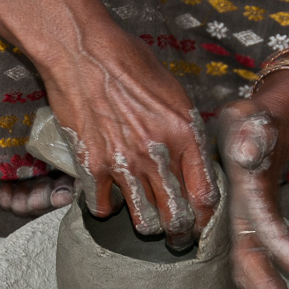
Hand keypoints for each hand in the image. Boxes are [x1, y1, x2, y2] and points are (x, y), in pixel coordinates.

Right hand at [36, 20, 218, 250]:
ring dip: (146, 225)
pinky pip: (102, 208)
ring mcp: (124, 163)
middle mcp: (157, 154)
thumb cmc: (130, 63)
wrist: (82, 51)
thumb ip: (186, 133)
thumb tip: (192, 164)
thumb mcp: (174, 92)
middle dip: (180, 235)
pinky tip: (109, 195)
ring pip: (143, 221)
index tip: (202, 225)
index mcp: (185, 133)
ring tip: (146, 221)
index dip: (207, 219)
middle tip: (177, 237)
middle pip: (177, 218)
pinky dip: (107, 207)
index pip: (206, 195)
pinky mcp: (92, 166)